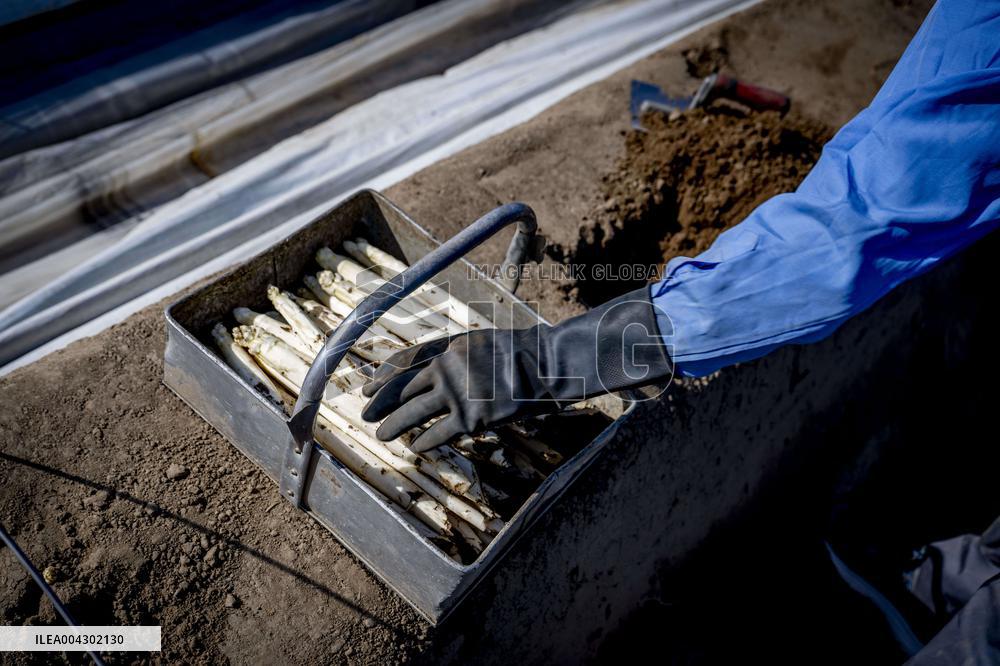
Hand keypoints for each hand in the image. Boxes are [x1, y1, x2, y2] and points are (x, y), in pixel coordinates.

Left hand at [361, 286, 671, 451]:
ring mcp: (457, 394)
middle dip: (381, 401)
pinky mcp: (471, 419)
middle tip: (366, 411)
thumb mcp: (483, 342)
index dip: (385, 373)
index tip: (368, 383)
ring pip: (413, 413)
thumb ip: (456, 353)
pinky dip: (424, 441)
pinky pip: (438, 434)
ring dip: (394, 425)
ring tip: (381, 434)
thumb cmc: (522, 353)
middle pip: (403, 387)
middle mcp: (447, 368)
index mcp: (449, 345)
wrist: (548, 367)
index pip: (406, 360)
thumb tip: (435, 368)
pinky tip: (415, 446)